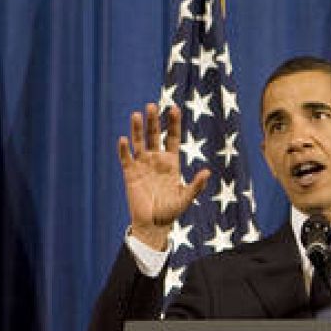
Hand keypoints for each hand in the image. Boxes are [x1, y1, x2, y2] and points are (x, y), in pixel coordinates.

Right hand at [118, 104, 210, 248]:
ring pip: (139, 142)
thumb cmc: (171, 211)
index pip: (172, 137)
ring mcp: (142, 165)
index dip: (173, 123)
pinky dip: (124, 150)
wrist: (153, 224)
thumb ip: (196, 186)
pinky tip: (123, 140)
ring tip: (136, 115)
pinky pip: (126, 159)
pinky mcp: (130, 174)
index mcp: (171, 162)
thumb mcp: (186, 198)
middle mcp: (156, 159)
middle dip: (153, 121)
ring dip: (137, 129)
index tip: (174, 108)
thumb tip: (207, 172)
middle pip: (154, 135)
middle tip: (152, 105)